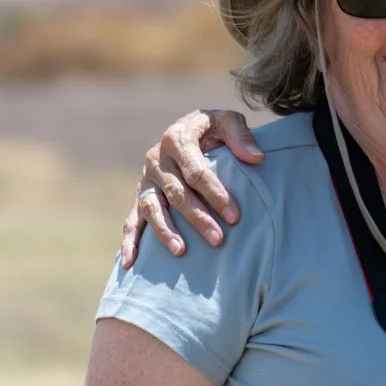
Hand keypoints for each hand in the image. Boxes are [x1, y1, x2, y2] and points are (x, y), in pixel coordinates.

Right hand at [120, 109, 261, 266]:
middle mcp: (156, 159)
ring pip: (152, 208)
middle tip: (218, 239)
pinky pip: (132, 219)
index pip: (196, 172)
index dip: (215, 194)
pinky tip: (130, 263)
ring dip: (165, 231)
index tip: (235, 217)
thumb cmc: (212, 131)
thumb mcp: (227, 122)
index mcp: (177, 139)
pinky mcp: (141, 196)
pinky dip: (129, 241)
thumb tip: (256, 158)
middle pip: (176, 193)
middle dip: (197, 218)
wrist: (187, 132)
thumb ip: (240, 136)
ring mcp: (146, 180)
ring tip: (181, 251)